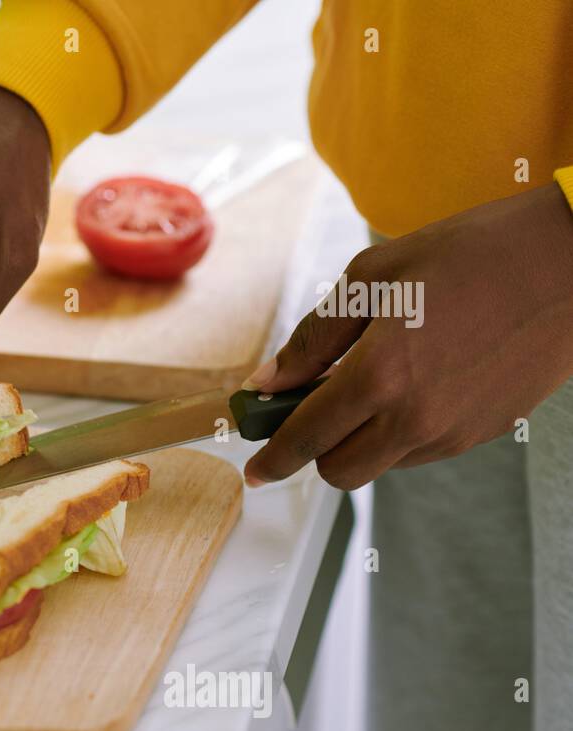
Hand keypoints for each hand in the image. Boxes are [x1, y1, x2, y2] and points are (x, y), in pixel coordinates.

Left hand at [243, 182, 572, 489]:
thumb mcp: (375, 277)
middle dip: (315, 449)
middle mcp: (415, 417)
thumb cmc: (474, 254)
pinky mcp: (482, 433)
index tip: (255, 469)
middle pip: (339, 470)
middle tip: (311, 408)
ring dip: (359, 440)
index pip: (306, 438)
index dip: (273, 458)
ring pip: (380, 464)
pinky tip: (414, 382)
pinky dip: (399, 431)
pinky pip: (420, 450)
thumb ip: (313, 337)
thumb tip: (268, 380)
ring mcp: (453, 431)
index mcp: (380, 375)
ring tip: (372, 380)